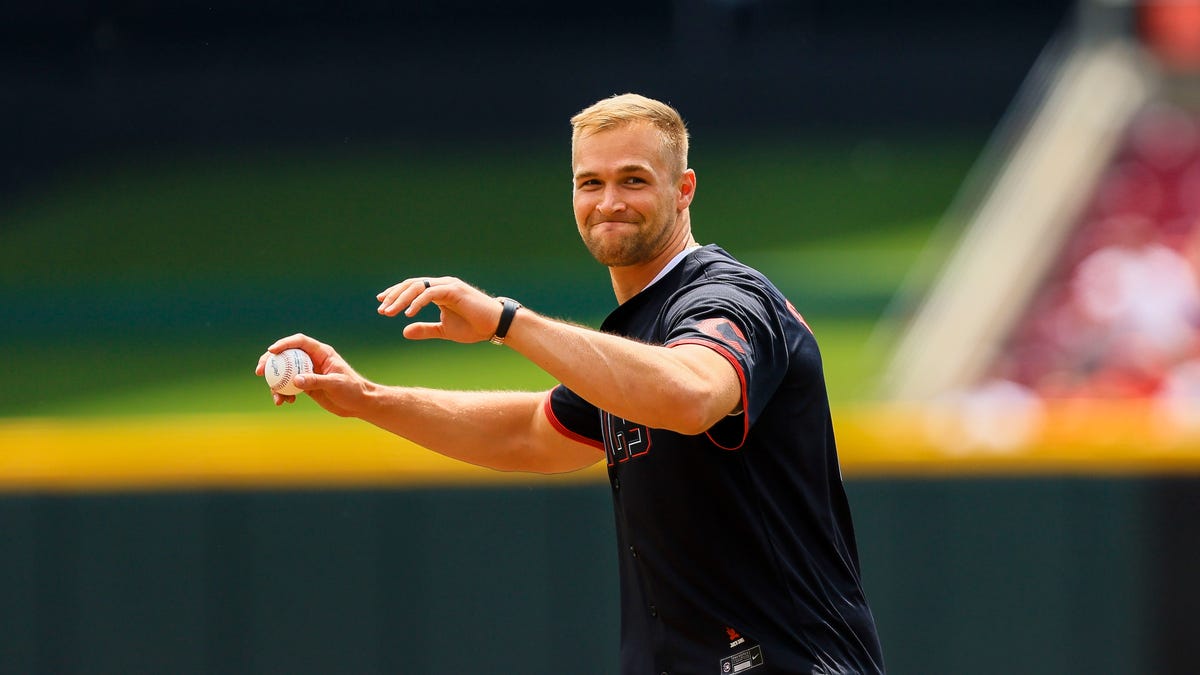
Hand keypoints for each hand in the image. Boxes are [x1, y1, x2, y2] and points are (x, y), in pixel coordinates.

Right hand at [255, 334, 369, 415]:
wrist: (359, 403)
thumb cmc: (352, 389)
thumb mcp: (335, 384)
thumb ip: (316, 381)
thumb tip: (295, 380)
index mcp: (321, 353)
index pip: (299, 342)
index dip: (284, 344)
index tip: (271, 351)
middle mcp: (312, 360)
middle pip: (286, 355)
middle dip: (270, 362)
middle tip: (259, 372)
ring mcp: (308, 372)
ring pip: (285, 372)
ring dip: (275, 383)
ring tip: (276, 397)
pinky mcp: (306, 385)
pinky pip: (289, 386)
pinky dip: (283, 393)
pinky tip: (284, 402)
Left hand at [376, 277, 504, 343]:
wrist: (496, 326)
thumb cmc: (474, 327)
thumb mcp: (444, 330)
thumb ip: (425, 329)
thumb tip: (404, 331)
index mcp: (439, 291)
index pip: (412, 288)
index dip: (396, 294)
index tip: (382, 304)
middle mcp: (442, 284)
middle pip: (411, 284)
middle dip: (394, 296)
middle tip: (382, 309)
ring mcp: (448, 285)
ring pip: (418, 286)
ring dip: (401, 299)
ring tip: (389, 312)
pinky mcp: (454, 290)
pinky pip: (430, 293)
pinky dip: (417, 302)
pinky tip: (408, 313)